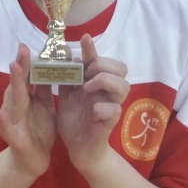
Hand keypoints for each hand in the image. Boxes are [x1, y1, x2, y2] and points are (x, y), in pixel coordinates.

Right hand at [0, 44, 56, 178]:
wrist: (33, 161)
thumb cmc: (38, 132)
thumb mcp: (46, 109)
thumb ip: (45, 91)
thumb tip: (51, 68)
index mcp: (28, 100)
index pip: (29, 78)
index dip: (29, 63)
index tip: (30, 45)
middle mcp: (18, 107)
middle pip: (19, 85)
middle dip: (20, 68)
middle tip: (21, 50)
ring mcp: (14, 122)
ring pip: (13, 101)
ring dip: (12, 86)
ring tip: (13, 68)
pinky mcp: (14, 138)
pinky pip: (8, 129)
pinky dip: (3, 121)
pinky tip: (0, 112)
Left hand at [57, 35, 129, 172]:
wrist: (78, 149)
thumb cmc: (74, 121)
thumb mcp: (65, 96)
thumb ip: (65, 76)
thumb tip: (62, 52)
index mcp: (96, 83)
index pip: (100, 60)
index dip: (93, 49)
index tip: (84, 38)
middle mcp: (107, 92)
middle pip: (121, 68)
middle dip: (102, 66)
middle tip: (86, 76)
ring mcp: (111, 107)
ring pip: (124, 85)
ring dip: (105, 82)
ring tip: (87, 90)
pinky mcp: (110, 123)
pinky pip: (114, 110)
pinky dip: (101, 108)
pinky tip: (92, 113)